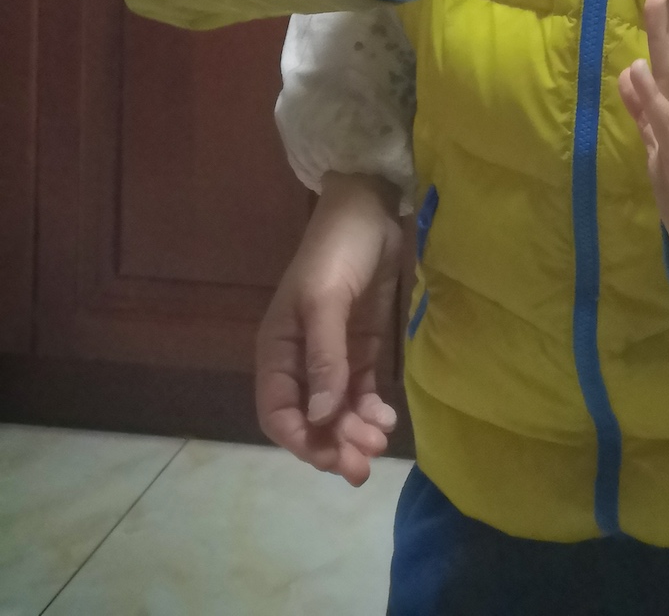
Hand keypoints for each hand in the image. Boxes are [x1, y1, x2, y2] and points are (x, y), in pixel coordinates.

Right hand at [256, 173, 402, 485]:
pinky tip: (386, 419)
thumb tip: (319, 417)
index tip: (330, 456)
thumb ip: (324, 358)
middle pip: (311, 418)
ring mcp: (332, 355)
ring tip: (380, 441)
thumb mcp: (326, 301)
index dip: (300, 440)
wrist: (370, 207)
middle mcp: (301, 360)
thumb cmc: (338, 250)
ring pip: (337, 409)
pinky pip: (360, 390)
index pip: (278, 411)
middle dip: (334, 443)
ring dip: (354, 430)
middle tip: (364, 465)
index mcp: (278, 349)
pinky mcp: (361, 346)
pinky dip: (370, 408)